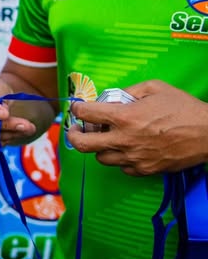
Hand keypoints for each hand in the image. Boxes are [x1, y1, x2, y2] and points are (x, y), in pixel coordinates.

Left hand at [68, 80, 207, 175]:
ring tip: (106, 139)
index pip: (85, 114)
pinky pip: (122, 168)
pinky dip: (119, 159)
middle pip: (82, 144)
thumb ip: (128, 91)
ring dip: (99, 148)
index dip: (77, 110)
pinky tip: (126, 149)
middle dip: (74, 136)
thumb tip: (111, 98)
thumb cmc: (183, 108)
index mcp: (124, 117)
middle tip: (76, 130)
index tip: (78, 109)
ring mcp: (134, 158)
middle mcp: (124, 140)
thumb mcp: (154, 87)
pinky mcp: (145, 170)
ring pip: (101, 158)